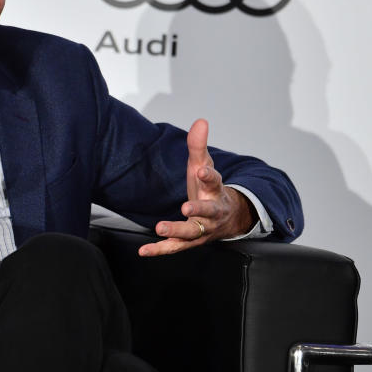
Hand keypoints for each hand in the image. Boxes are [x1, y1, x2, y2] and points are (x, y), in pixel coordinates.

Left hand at [140, 119, 255, 256]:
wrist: (227, 219)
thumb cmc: (211, 190)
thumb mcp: (204, 166)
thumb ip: (199, 146)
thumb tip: (200, 121)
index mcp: (216, 192)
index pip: (214, 181)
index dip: (208, 176)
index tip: (202, 170)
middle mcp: (212, 213)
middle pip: (208, 212)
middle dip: (199, 209)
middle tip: (186, 207)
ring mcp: (202, 229)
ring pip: (192, 233)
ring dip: (177, 231)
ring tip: (160, 227)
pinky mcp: (190, 241)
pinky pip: (174, 248)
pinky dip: (159, 250)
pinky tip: (144, 251)